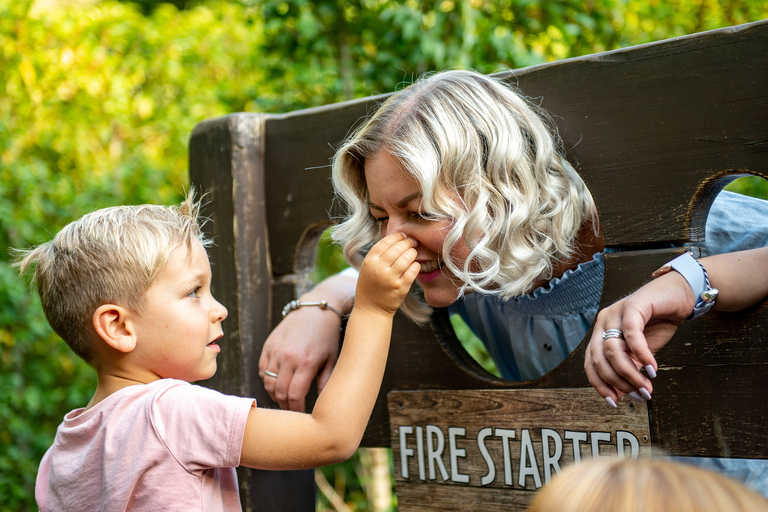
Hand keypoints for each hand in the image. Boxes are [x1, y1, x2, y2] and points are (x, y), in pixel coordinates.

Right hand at [258, 274, 355, 411]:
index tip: (301, 413)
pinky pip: (262, 370)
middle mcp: (288, 357)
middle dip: (285, 405)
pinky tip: (277, 383)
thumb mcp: (332, 359)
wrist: (316, 310)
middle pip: (279, 392)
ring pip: (268, 383)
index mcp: (306, 363)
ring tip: (284, 398)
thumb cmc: (327, 336)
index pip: (294, 395)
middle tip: (292, 409)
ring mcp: (276, 350)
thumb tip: (325, 404)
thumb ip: (326, 382)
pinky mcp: (268, 345)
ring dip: (275, 394)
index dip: (296, 409)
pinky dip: (267, 380)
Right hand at [354, 233, 419, 316]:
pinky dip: (416, 266)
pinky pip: (413, 270)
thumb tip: (400, 238)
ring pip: (407, 257)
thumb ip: (380, 254)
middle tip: (411, 243)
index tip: (403, 236)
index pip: (386, 241)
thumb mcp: (368, 267)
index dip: (397, 236)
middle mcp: (379, 268)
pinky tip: (414, 266)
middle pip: (399, 247)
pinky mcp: (401, 287)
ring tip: (412, 254)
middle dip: (408, 243)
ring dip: (412, 253)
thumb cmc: (370, 286)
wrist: (371, 310)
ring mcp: (391, 278)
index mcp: (369, 261)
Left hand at [584, 271, 694, 406]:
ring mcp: (615, 312)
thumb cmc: (658, 323)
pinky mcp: (633, 306)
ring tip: (647, 387)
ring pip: (612, 349)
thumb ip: (630, 367)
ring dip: (630, 373)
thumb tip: (622, 394)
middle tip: (639, 396)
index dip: (600, 385)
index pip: (590, 363)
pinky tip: (652, 369)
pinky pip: (631, 334)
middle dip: (617, 382)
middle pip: (598, 358)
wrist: (679, 295)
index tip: (614, 402)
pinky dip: (641, 355)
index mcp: (601, 333)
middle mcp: (603, 322)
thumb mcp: (640, 352)